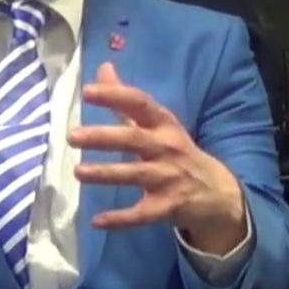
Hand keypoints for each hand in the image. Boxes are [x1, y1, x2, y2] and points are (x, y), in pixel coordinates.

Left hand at [70, 62, 246, 248]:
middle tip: (72, 136)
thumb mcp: (158, 124)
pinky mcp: (168, 207)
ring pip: (135, 175)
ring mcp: (169, 179)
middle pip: (134, 139)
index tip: (87, 91)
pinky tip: (97, 221)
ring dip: (106, 173)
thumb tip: (103, 68)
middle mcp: (167, 148)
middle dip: (103, 137)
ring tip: (78, 172)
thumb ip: (126, 101)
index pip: (140, 104)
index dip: (115, 96)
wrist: (216, 193)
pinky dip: (120, 219)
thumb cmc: (177, 152)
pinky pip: (142, 214)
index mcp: (164, 125)